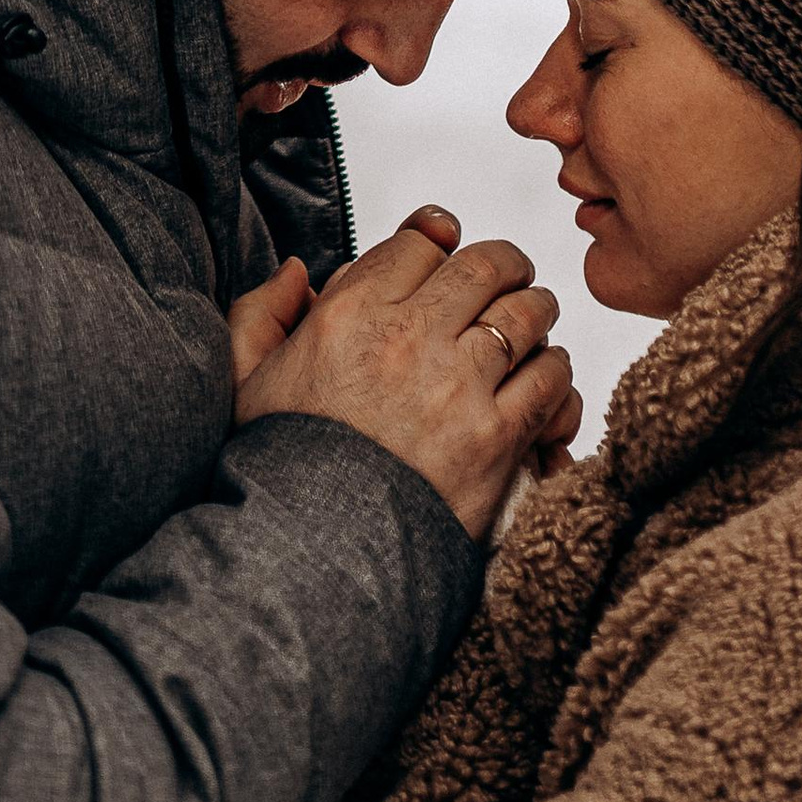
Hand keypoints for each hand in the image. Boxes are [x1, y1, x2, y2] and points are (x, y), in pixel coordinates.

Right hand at [234, 201, 574, 540]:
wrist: (312, 559)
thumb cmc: (278, 471)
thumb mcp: (246, 384)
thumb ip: (260, 315)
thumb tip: (297, 270)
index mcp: (348, 313)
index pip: (419, 243)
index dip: (439, 244)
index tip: (449, 255)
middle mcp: (406, 337)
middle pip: (484, 265)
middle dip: (504, 266)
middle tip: (511, 279)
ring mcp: (456, 386)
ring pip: (527, 313)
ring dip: (536, 313)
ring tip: (534, 325)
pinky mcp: (494, 439)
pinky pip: (549, 379)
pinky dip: (555, 372)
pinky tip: (545, 380)